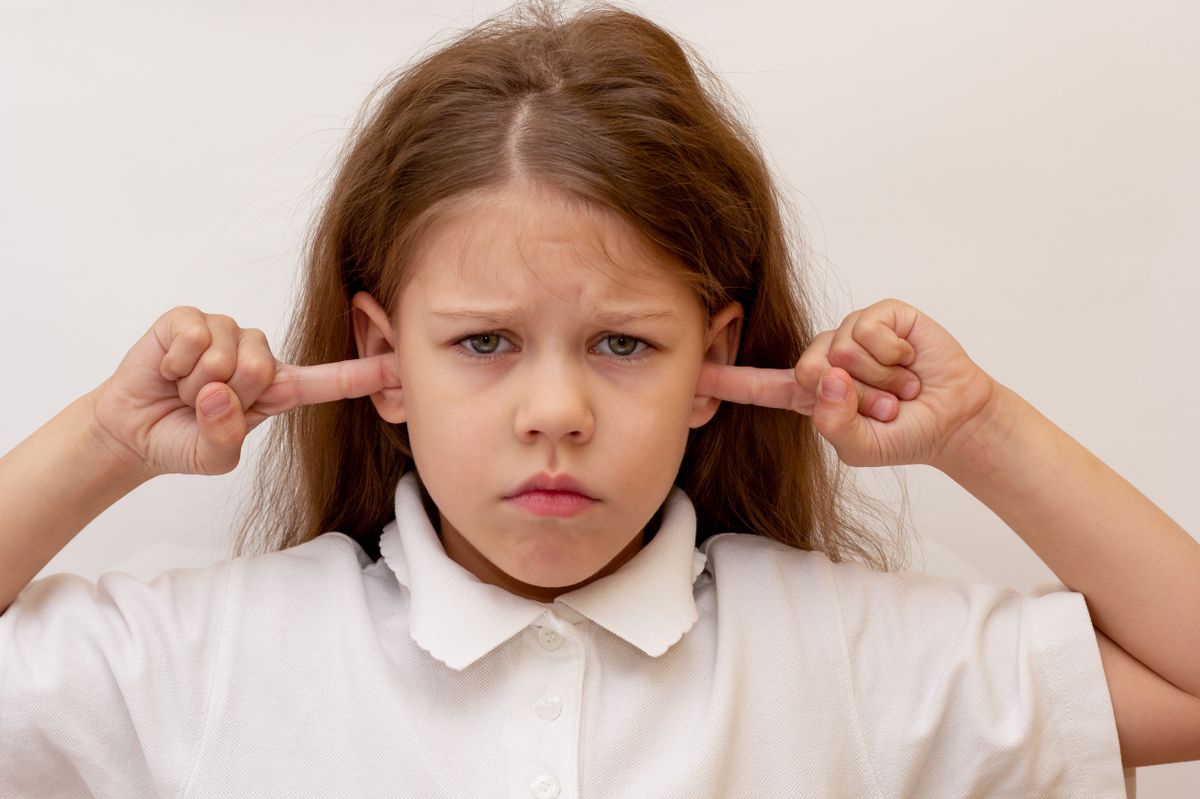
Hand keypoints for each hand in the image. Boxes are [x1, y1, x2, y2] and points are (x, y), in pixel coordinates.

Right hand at [89, 306, 398, 476]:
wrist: (133, 431)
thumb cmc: (184, 439)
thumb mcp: (215, 457)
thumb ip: (226, 437)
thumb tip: (221, 392)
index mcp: (280, 389)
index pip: (331, 380)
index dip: (366, 374)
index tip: (401, 367)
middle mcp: (260, 355)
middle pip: (264, 368)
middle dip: (227, 395)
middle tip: (206, 404)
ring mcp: (228, 332)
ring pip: (228, 353)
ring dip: (197, 383)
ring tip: (187, 390)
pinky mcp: (192, 319)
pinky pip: (196, 337)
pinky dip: (177, 364)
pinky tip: (170, 370)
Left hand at [697, 299, 995, 467]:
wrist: (955, 418)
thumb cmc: (904, 433)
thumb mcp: (861, 447)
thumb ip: (835, 425)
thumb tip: (827, 377)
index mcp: (808, 393)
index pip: (760, 386)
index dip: (727, 381)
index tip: (693, 375)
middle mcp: (824, 357)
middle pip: (807, 368)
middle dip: (855, 396)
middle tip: (884, 406)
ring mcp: (851, 333)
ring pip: (841, 350)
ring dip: (880, 380)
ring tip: (900, 386)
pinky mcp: (880, 315)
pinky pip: (870, 330)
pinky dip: (894, 354)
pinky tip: (910, 361)